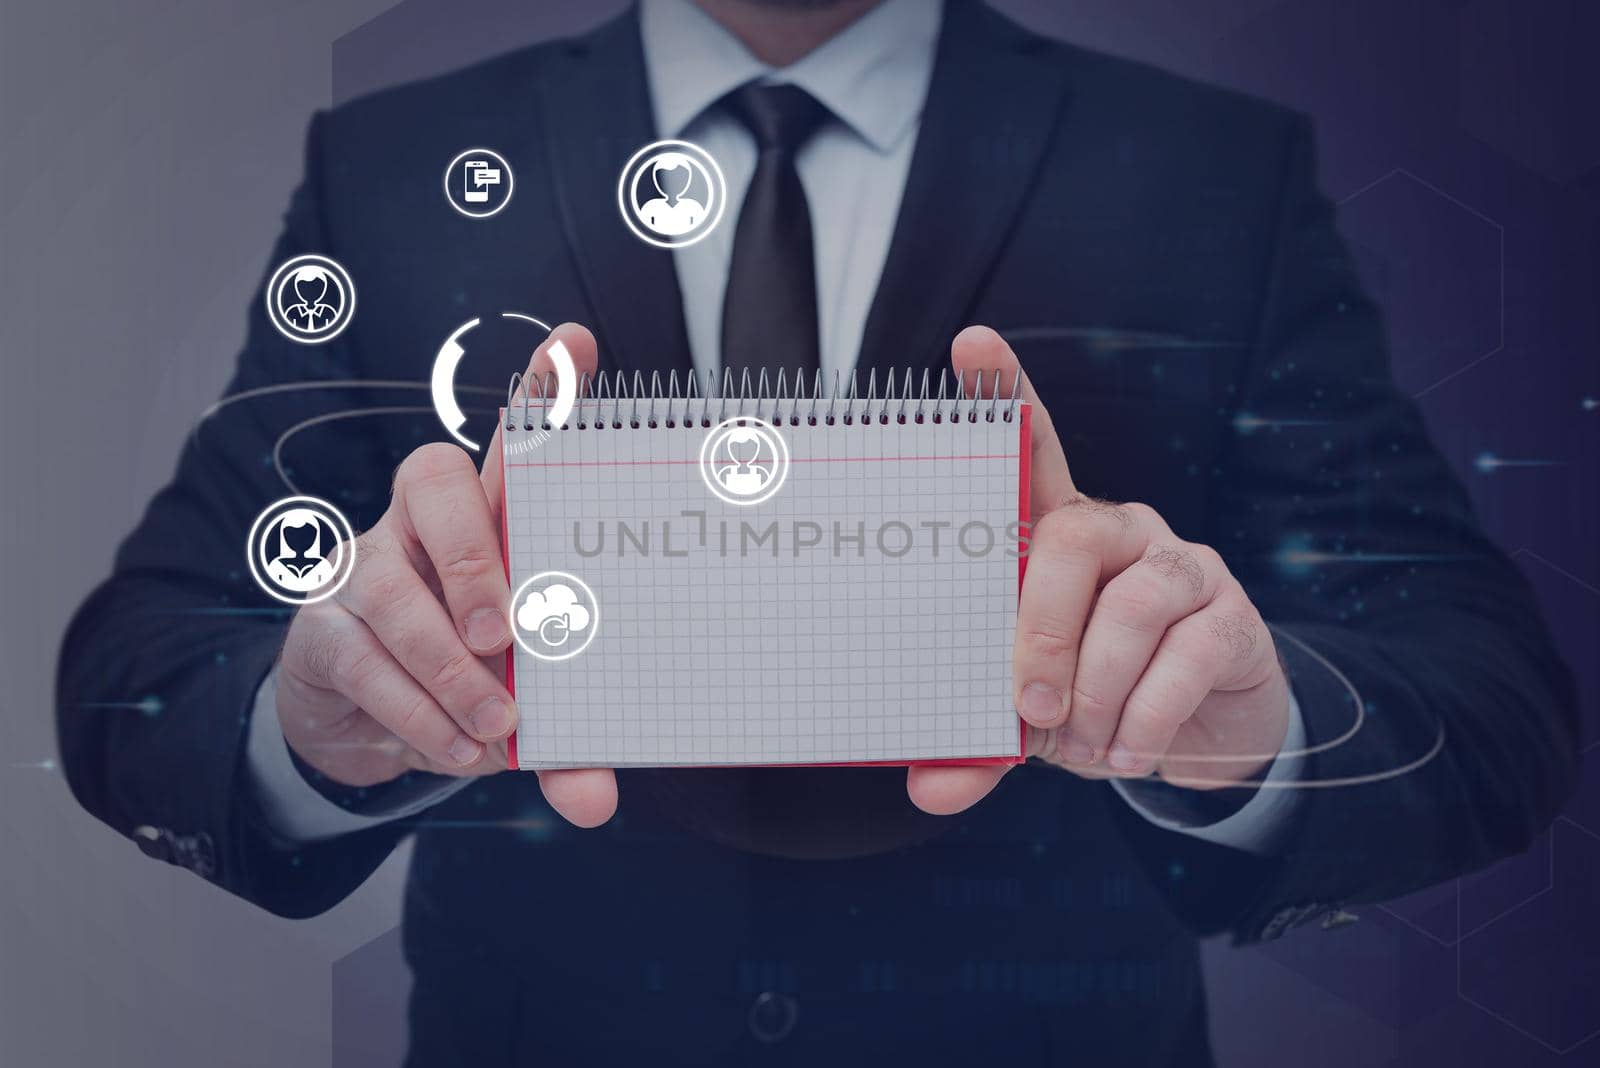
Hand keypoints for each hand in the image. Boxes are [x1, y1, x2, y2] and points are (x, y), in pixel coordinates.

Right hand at [274, 323, 616, 826]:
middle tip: (509, 639)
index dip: (542, 389)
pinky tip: (453, 750)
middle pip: (433, 476)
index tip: (578, 343)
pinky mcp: (326, 629)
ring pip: (396, 589)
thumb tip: (596, 798)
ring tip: (493, 728)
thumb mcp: (526, 702)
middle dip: (476, 556)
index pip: (511, 439)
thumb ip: (563, 736)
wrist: (362, 722)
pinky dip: (417, 715)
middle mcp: (420, 521)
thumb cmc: (465, 680)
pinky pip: (367, 663)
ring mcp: (365, 566)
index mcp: (489, 517)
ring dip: (449, 669)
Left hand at [907, 327, 1290, 815]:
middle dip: (1041, 630)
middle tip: (1028, 708)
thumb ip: (980, 745)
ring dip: (1098, 687)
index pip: (1031, 447)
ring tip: (1083, 744)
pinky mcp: (1231, 615)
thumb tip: (928, 790)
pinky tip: (1129, 752)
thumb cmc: (1091, 698)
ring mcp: (1180, 565)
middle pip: (1073, 536)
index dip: (1005, 392)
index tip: (970, 342)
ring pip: (1133, 602)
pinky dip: (1146, 715)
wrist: (1194, 734)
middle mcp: (1119, 532)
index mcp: (1055, 538)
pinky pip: (1188, 654)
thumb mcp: (1028, 719)